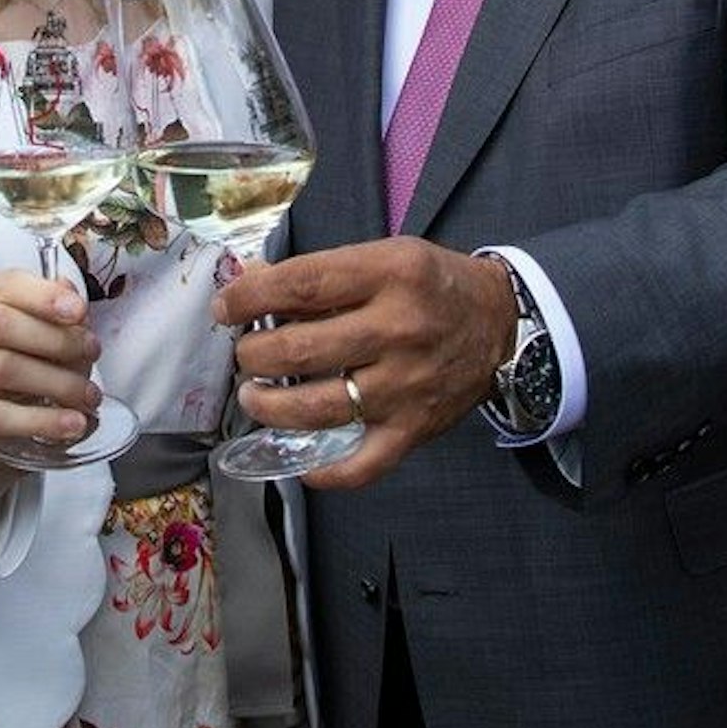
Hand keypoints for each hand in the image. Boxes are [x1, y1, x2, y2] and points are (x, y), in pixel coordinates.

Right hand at [0, 268, 100, 521]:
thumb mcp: (48, 348)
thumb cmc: (24, 385)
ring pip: (1, 367)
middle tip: (91, 353)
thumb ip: (58, 319)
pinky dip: (42, 419)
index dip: (42, 295)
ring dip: (57, 381)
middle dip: (55, 338)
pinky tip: (72, 423)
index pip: (1, 286)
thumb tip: (69, 294)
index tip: (78, 311)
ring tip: (88, 396)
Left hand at [212, 240, 513, 489]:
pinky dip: (324, 472)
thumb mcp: (382, 256)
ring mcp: (407, 385)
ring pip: (318, 408)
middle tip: (246, 355)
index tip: (224, 307)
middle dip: (254, 355)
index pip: (301, 285)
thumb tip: (250, 280)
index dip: (250, 297)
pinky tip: (298, 461)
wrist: (501, 323)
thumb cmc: (430, 284)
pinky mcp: (415, 429)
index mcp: (389, 273)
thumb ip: (319, 273)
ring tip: (254, 397)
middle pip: (301, 350)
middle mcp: (399, 329)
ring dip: (270, 407)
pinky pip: (362, 465)